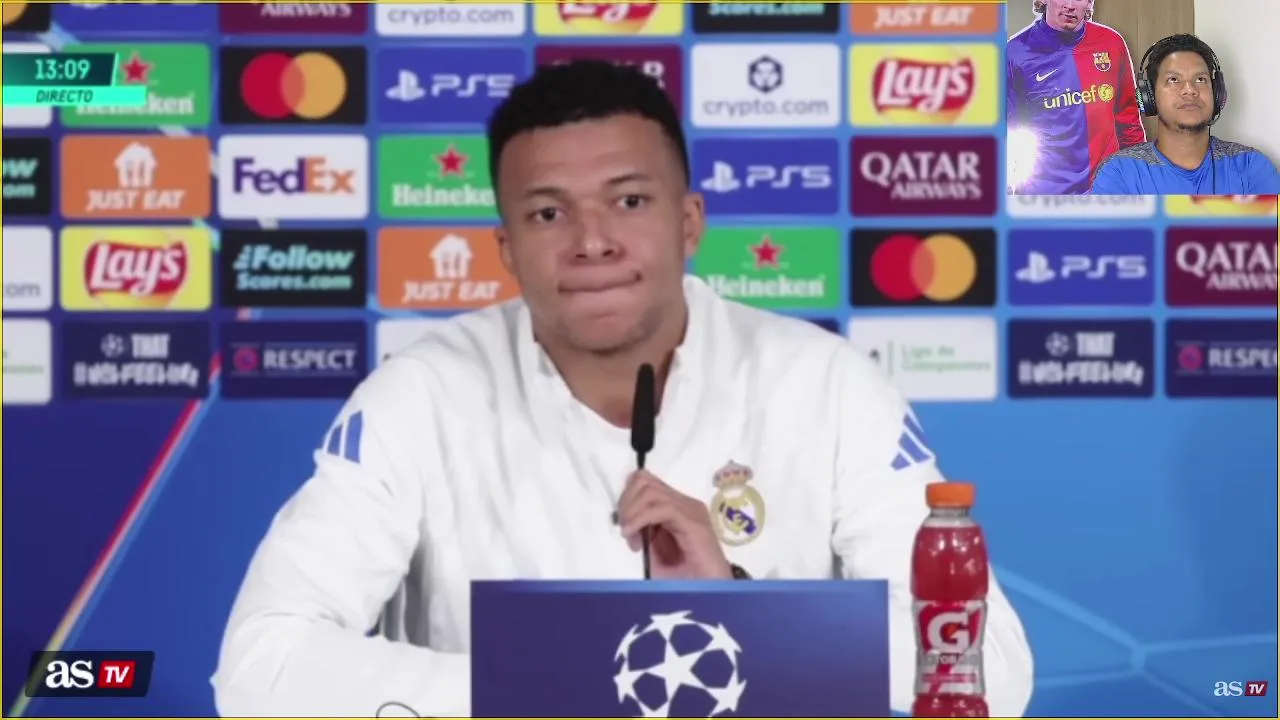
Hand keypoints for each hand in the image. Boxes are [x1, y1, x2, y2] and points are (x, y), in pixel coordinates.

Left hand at [616, 470, 732, 579]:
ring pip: (650, 491)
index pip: (645, 482)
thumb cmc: (687, 575)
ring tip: (630, 534)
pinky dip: (640, 518)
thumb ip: (643, 533)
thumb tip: (624, 523)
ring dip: (632, 511)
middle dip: (626, 503)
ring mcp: (690, 509)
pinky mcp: (693, 521)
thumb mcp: (657, 552)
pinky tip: (633, 534)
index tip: (624, 527)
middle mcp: (684, 502)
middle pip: (644, 481)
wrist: (713, 588)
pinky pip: (661, 508)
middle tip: (625, 530)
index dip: (627, 499)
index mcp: (677, 506)